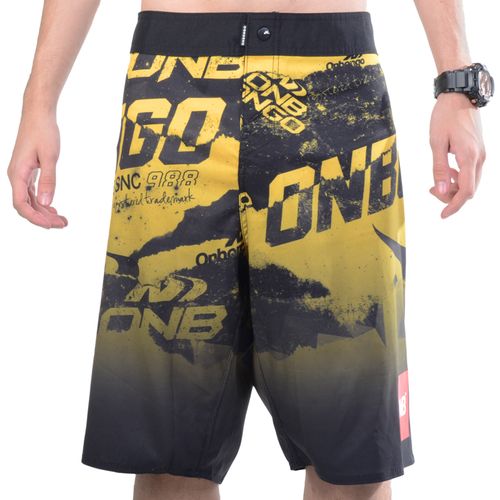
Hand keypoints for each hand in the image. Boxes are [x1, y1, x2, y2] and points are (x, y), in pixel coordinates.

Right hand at [7, 109, 67, 228]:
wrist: (38, 114)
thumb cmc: (43, 132)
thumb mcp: (50, 157)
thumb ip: (48, 180)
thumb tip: (47, 203)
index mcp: (17, 174)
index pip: (21, 204)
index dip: (35, 218)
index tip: (51, 225)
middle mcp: (16, 176)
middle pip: (26, 206)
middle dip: (43, 218)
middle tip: (63, 224)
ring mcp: (21, 174)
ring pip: (30, 201)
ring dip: (44, 212)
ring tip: (62, 220)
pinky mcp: (27, 171)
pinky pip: (32, 193)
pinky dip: (42, 202)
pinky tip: (53, 208)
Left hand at [429, 92, 485, 217]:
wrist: (460, 95)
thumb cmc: (445, 116)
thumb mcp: (436, 143)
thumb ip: (438, 168)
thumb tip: (440, 190)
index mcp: (470, 157)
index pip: (466, 192)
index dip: (454, 206)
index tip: (442, 215)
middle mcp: (480, 158)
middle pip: (468, 190)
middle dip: (449, 195)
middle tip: (430, 188)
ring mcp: (481, 154)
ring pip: (470, 182)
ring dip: (453, 186)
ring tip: (436, 179)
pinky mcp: (479, 151)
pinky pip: (470, 172)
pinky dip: (458, 177)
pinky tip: (446, 171)